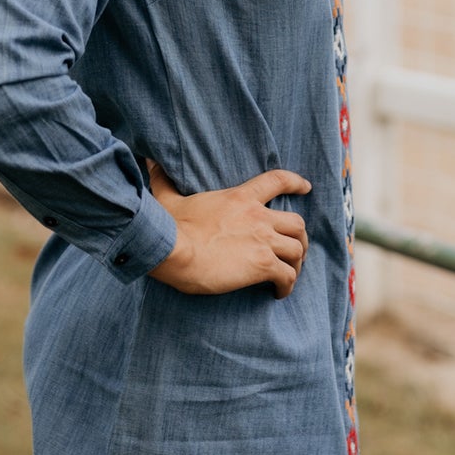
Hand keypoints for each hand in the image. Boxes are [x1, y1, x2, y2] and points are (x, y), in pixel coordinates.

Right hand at [144, 158, 311, 298]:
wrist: (173, 249)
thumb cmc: (170, 226)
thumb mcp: (168, 198)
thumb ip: (163, 180)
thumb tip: (149, 162)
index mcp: (240, 197)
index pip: (277, 181)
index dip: (295, 183)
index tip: (306, 187)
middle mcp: (258, 217)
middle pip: (297, 224)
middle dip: (300, 238)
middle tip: (295, 250)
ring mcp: (263, 241)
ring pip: (298, 250)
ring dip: (297, 263)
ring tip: (289, 274)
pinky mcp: (262, 265)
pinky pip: (288, 276)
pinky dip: (288, 285)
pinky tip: (279, 293)